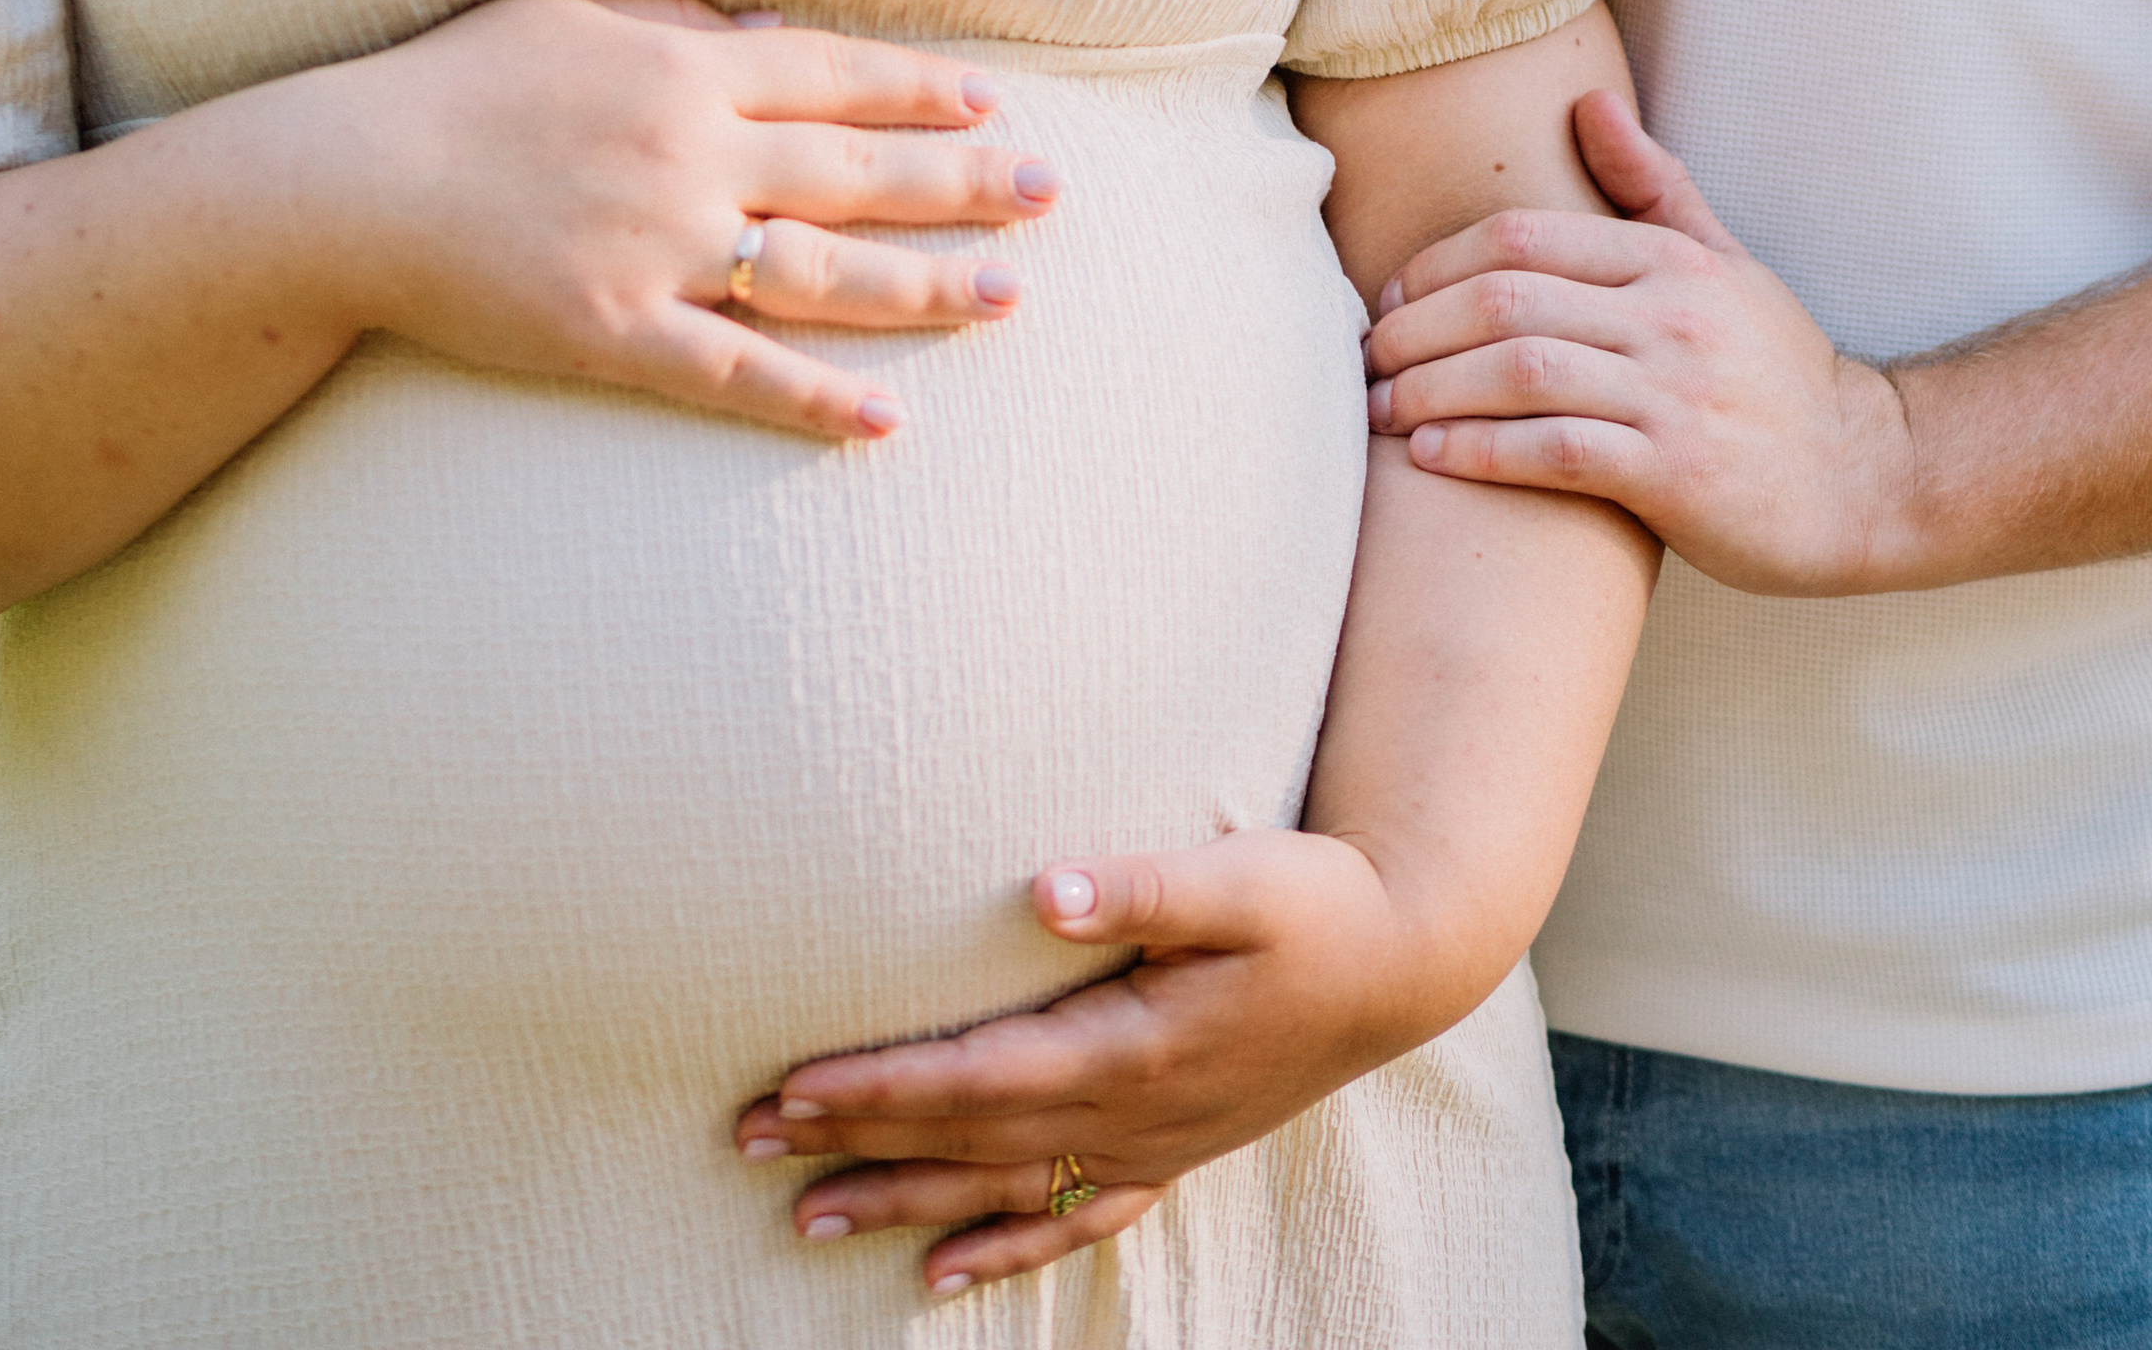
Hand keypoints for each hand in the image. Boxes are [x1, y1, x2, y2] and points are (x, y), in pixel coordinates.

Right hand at [307, 0, 1057, 441]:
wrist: (345, 183)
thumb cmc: (449, 86)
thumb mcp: (568, 14)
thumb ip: (677, 14)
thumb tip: (769, 26)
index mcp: (682, 68)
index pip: (835, 76)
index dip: (922, 93)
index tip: (996, 107)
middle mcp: (691, 154)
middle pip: (857, 170)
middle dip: (965, 182)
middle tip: (1052, 193)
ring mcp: (658, 249)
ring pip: (822, 272)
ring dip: (923, 285)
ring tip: (1006, 295)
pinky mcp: (615, 334)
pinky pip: (735, 373)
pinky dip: (814, 397)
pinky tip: (886, 415)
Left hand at [733, 829, 1451, 1299]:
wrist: (1405, 961)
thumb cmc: (1319, 904)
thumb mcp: (1244, 876)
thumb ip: (1143, 883)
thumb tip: (1039, 890)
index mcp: (1135, 1045)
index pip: (976, 1075)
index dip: (880, 1084)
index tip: (790, 1085)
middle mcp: (1132, 1112)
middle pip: (967, 1139)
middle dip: (854, 1141)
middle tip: (746, 1144)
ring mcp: (1152, 1142)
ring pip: (1003, 1190)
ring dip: (901, 1203)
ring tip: (804, 1220)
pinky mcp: (1172, 1149)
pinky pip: (1071, 1219)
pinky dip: (1002, 1248)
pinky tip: (944, 1274)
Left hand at [1361, 89, 1912, 595]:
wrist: (1868, 478)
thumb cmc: (1779, 370)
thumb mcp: (1724, 263)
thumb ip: (1652, 187)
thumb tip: (1586, 103)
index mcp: (1670, 260)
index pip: (1522, 236)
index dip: (1438, 265)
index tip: (1391, 297)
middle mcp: (1670, 317)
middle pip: (1506, 301)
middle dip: (1417, 328)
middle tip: (1365, 356)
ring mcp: (1674, 396)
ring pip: (1521, 372)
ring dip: (1431, 391)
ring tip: (1380, 409)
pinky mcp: (1676, 475)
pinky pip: (1557, 452)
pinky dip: (1483, 451)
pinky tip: (1433, 459)